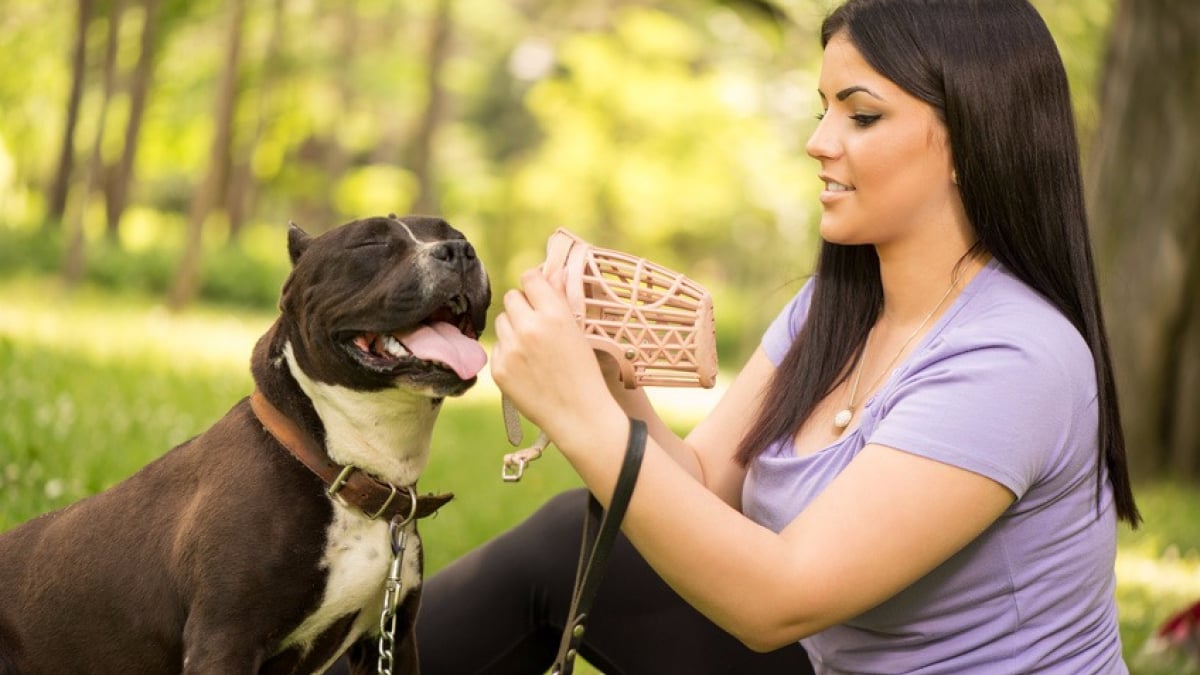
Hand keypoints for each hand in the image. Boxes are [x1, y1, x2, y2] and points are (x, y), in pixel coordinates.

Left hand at [491, 268, 622, 446]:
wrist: (578, 415)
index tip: (539, 293)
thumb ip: (560, 298)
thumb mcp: (578, 331)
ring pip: (502, 321)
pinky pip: (497, 347)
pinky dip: (509, 353)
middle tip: (537, 324)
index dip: (535, 284)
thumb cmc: (584, 371)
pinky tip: (527, 367)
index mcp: (553, 314)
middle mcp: (529, 328)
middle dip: (522, 306)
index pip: (529, 278)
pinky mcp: (499, 369)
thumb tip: (553, 271)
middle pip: (511, 297)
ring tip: (533, 348)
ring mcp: (511, 349)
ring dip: (513, 328)